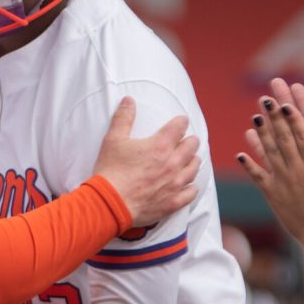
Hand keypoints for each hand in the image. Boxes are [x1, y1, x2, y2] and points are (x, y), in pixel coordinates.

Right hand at [93, 96, 200, 227]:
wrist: (109, 203)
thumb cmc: (110, 170)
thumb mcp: (113, 140)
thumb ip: (123, 118)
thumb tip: (128, 100)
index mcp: (160, 145)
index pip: (180, 126)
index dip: (180, 122)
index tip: (179, 122)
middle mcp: (173, 163)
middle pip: (192, 146)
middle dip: (189, 141)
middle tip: (186, 141)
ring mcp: (175, 183)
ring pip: (194, 168)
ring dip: (193, 162)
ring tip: (190, 160)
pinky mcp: (172, 202)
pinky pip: (191, 193)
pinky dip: (191, 188)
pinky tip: (189, 186)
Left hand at [238, 93, 303, 248]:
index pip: (302, 134)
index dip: (292, 117)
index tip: (284, 102)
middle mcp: (296, 169)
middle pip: (283, 138)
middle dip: (274, 117)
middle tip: (266, 98)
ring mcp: (282, 181)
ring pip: (269, 152)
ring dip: (261, 134)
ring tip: (254, 116)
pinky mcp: (272, 193)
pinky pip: (257, 176)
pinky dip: (249, 164)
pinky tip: (241, 153)